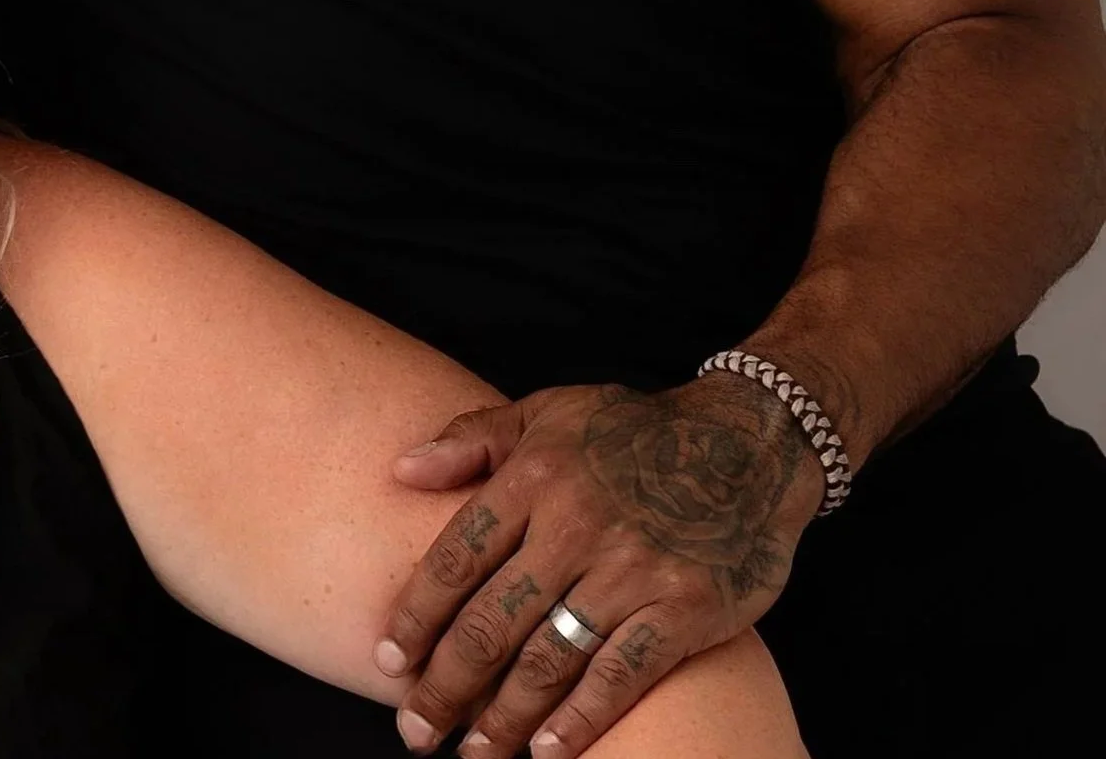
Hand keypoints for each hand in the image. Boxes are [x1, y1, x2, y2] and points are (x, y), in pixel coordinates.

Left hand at [376, 378, 822, 755]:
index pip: (457, 557)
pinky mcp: (683, 611)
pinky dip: (580, 721)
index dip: (418, 615)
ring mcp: (631, 572)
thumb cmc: (631, 430)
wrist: (747, 443)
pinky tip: (546, 753)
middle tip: (414, 731)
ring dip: (503, 718)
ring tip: (472, 754)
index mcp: (535, 475)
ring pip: (549, 659)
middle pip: (493, 621)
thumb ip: (471, 439)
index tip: (389, 661)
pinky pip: (620, 678)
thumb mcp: (547, 411)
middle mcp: (576, 525)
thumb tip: (400, 469)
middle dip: (446, 685)